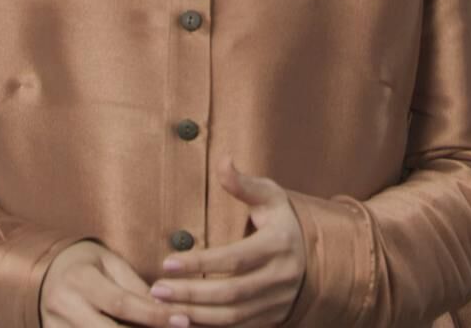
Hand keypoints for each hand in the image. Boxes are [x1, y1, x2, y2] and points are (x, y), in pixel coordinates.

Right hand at [41, 239, 189, 327]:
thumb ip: (135, 286)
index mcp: (79, 280)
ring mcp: (55, 327)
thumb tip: (165, 308)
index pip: (122, 303)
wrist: (46, 271)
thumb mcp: (110, 263)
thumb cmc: (84, 263)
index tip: (181, 320)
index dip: (153, 315)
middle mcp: (64, 306)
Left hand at [145, 156, 307, 326]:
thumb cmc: (281, 221)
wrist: (313, 256)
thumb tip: (223, 160)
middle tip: (156, 289)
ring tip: (163, 307)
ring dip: (195, 315)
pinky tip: (182, 320)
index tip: (166, 262)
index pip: (235, 259)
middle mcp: (281, 277)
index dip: (200, 264)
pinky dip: (209, 327)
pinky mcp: (271, 318)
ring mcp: (277, 301)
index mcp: (279, 244)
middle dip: (191, 294)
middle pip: (230, 293)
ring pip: (233, 316)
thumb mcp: (270, 197)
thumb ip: (243, 184)